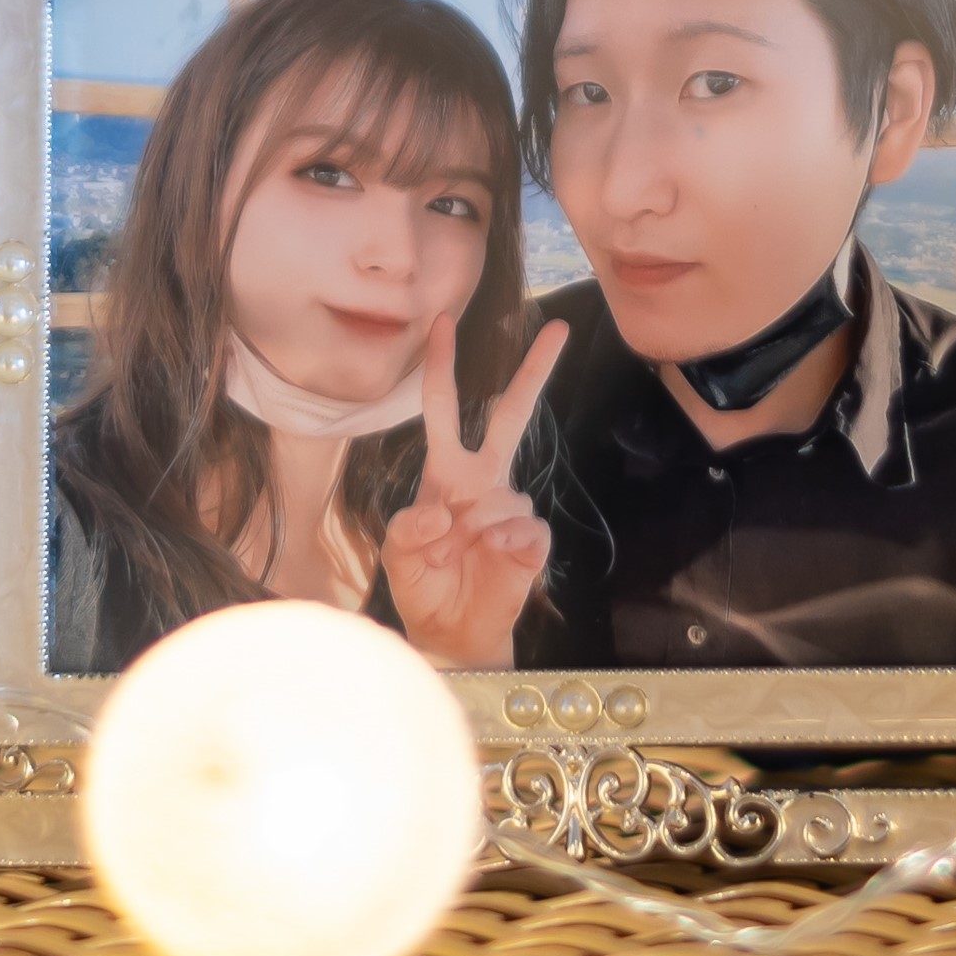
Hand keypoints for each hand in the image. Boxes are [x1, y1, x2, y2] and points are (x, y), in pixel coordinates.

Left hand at [380, 313, 566, 670]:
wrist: (452, 634)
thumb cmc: (423, 585)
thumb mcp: (398, 556)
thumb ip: (409, 531)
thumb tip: (445, 513)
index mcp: (445, 472)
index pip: (442, 407)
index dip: (442, 365)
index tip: (442, 321)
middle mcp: (482, 481)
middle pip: (510, 415)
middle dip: (533, 371)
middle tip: (558, 328)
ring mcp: (510, 509)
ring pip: (507, 496)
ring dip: (482, 531)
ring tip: (465, 558)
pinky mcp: (532, 541)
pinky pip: (528, 530)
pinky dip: (509, 548)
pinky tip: (497, 563)